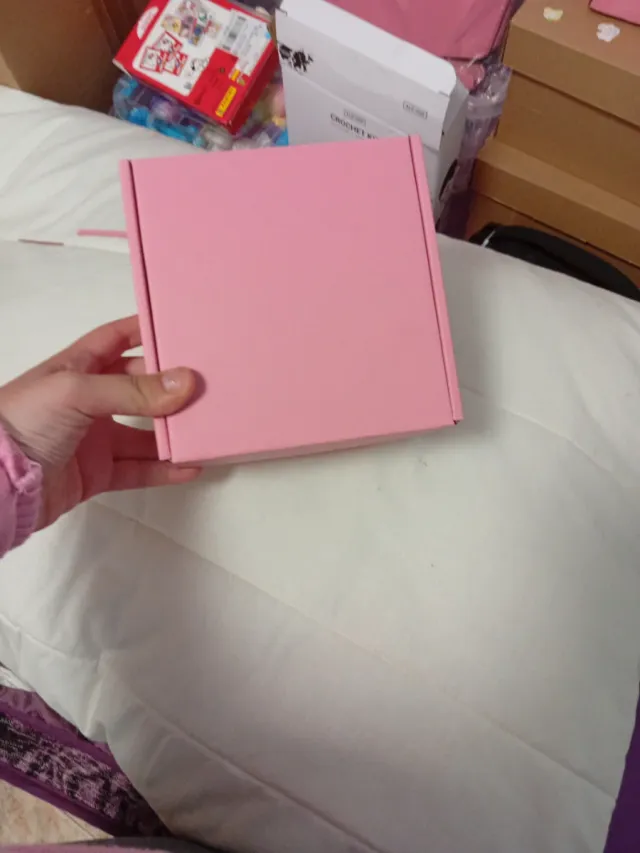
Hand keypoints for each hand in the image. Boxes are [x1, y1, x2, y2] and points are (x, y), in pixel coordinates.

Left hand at [0, 316, 199, 529]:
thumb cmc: (24, 421)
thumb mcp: (77, 392)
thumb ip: (133, 390)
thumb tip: (186, 382)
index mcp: (77, 367)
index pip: (116, 339)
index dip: (145, 330)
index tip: (182, 328)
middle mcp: (88, 399)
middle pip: (139, 387)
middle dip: (171, 387)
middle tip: (208, 385)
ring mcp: (93, 438)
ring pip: (144, 431)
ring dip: (173, 432)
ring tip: (207, 428)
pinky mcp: (97, 473)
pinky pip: (138, 468)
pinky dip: (164, 469)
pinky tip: (190, 466)